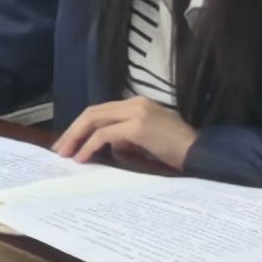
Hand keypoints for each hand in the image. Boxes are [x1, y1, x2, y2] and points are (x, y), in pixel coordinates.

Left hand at [54, 96, 200, 170]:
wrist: (202, 153)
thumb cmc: (179, 151)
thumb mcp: (149, 140)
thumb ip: (127, 138)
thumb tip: (108, 146)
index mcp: (139, 104)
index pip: (102, 111)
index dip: (82, 126)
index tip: (70, 142)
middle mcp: (136, 103)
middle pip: (93, 112)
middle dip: (73, 130)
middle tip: (59, 149)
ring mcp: (136, 113)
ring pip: (94, 119)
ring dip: (76, 137)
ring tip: (65, 154)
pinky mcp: (137, 127)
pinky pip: (104, 135)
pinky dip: (89, 146)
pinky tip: (82, 158)